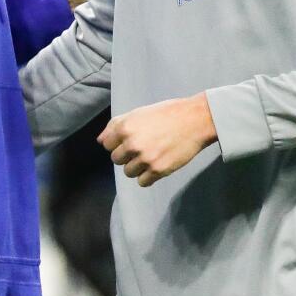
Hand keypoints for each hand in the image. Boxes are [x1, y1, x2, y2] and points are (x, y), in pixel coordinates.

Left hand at [98, 93, 217, 186]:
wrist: (195, 120)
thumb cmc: (168, 113)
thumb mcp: (139, 113)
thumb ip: (116, 125)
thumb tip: (100, 141)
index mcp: (125, 127)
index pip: (107, 145)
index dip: (118, 143)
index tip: (131, 140)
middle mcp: (132, 144)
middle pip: (117, 160)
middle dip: (127, 156)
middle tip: (144, 147)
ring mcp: (145, 158)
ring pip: (128, 172)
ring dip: (137, 167)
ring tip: (152, 155)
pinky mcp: (158, 170)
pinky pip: (143, 182)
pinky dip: (148, 176)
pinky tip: (157, 164)